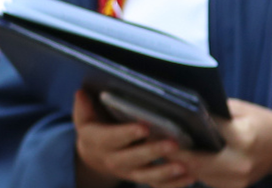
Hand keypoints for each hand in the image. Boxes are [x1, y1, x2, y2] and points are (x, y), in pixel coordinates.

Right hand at [73, 89, 187, 187]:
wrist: (94, 157)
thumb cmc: (94, 130)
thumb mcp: (84, 118)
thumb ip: (83, 107)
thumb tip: (81, 93)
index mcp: (99, 142)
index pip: (113, 138)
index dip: (128, 133)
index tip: (144, 127)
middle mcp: (114, 160)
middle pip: (133, 158)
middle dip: (153, 151)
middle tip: (172, 143)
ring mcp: (129, 172)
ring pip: (147, 176)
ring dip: (166, 172)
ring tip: (184, 166)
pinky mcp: (141, 179)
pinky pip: (158, 186)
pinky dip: (175, 184)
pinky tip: (190, 177)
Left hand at [167, 99, 271, 187]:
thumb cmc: (262, 122)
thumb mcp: (238, 109)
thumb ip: (211, 111)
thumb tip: (180, 109)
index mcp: (243, 138)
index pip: (201, 137)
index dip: (176, 133)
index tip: (157, 124)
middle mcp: (239, 164)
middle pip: (193, 161)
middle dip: (171, 150)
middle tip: (152, 136)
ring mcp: (236, 180)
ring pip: (195, 173)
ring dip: (178, 160)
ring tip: (162, 143)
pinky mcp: (232, 187)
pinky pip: (204, 179)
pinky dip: (191, 167)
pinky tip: (182, 154)